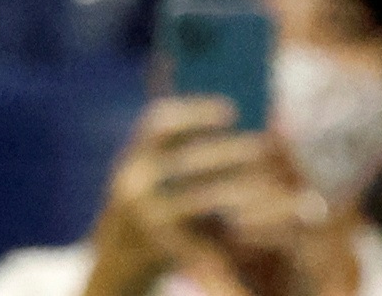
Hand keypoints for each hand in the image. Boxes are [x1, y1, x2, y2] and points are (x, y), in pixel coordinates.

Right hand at [88, 98, 322, 295]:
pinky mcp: (161, 251)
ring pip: (200, 198)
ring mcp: (145, 219)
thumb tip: (229, 121)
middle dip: (228, 151)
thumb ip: (173, 157)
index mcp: (131, 161)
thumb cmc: (144, 216)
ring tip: (267, 182)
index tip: (232, 109)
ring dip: (237, 188)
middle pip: (187, 160)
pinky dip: (231, 229)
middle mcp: (132, 185)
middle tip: (262, 144)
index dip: (196, 112)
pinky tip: (254, 222)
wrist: (114, 271)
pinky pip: (203, 238)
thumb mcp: (146, 181)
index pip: (159, 124)